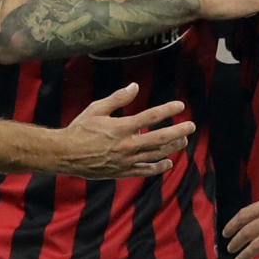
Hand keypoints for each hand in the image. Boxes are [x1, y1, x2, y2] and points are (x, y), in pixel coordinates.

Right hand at [57, 82, 195, 178]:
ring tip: (183, 141)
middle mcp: (126, 145)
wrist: (66, 154)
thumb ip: (117, 98)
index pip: (151, 117)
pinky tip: (168, 163)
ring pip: (156, 154)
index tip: (180, 105)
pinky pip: (145, 171)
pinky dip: (158, 167)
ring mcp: (126, 160)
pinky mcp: (122, 172)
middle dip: (179, 132)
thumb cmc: (80, 128)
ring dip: (172, 147)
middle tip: (192, 126)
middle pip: (160, 138)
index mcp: (121, 127)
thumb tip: (135, 86)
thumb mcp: (96, 108)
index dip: (168, 110)